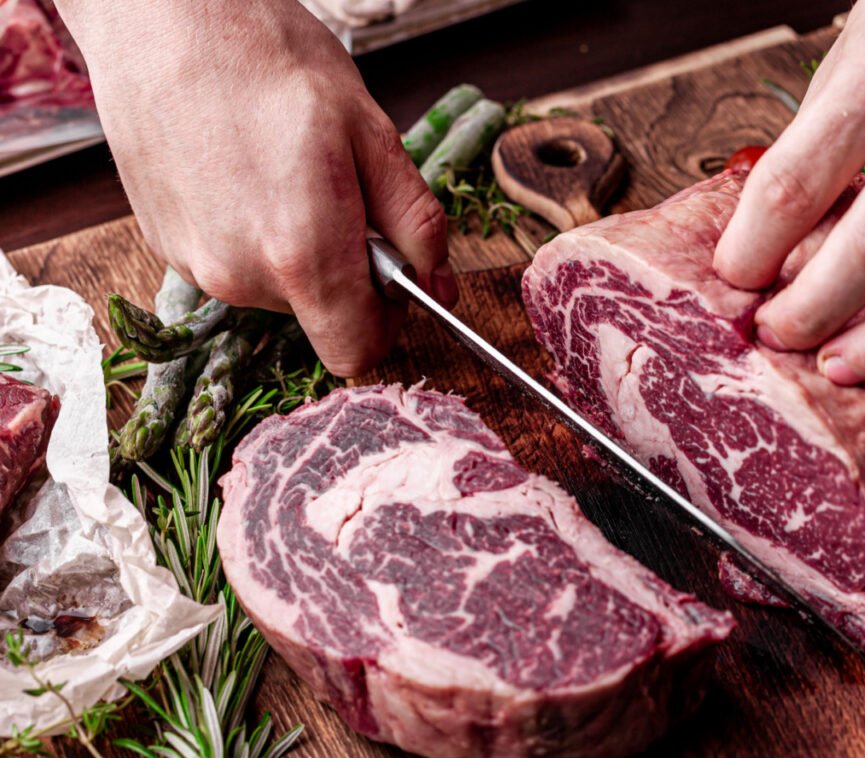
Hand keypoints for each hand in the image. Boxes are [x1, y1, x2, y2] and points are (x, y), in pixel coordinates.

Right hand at [54, 0, 455, 376]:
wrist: (160, 17)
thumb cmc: (265, 58)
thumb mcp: (371, 134)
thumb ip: (416, 223)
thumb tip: (440, 284)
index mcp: (304, 256)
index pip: (359, 351)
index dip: (389, 322)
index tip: (395, 279)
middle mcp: (243, 276)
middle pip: (319, 317)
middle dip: (345, 272)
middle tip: (338, 192)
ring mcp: (198, 265)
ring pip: (277, 291)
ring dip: (297, 250)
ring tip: (284, 172)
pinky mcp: (167, 247)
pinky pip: (232, 264)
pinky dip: (252, 233)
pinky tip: (242, 172)